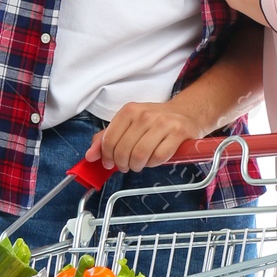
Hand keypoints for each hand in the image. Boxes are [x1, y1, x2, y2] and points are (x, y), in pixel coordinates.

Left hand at [88, 94, 212, 172]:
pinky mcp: (177, 133)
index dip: (107, 156)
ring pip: (139, 155)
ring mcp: (162, 123)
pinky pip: (158, 157)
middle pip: (124, 150)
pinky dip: (153, 163)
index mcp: (129, 111)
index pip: (109, 140)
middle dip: (122, 164)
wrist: (186, 114)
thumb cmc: (155, 122)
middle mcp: (145, 115)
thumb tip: (90, 155)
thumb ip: (107, 138)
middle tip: (126, 165)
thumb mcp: (129, 124)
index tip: (110, 163)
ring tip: (139, 164)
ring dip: (137, 166)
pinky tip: (153, 159)